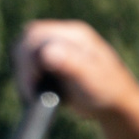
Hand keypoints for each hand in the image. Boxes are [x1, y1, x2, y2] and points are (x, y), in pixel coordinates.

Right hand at [13, 20, 138, 119]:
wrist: (114, 105)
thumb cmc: (107, 91)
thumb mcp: (90, 77)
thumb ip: (71, 63)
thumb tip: (47, 52)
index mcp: (74, 35)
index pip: (36, 34)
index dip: (27, 56)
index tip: (34, 79)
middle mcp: (63, 39)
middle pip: (27, 41)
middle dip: (23, 66)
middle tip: (31, 90)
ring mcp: (57, 50)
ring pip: (24, 54)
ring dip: (23, 74)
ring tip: (34, 94)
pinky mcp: (51, 64)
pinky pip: (28, 66)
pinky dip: (27, 79)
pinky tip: (37, 93)